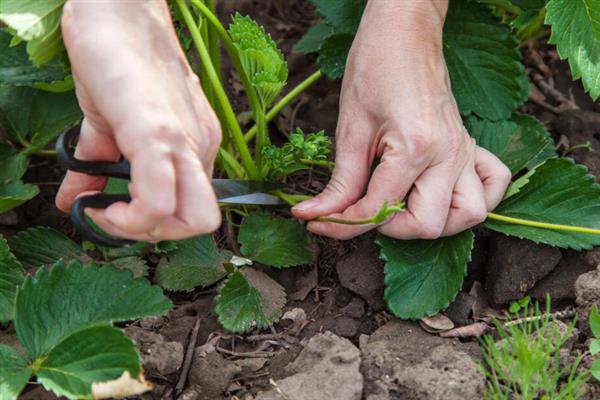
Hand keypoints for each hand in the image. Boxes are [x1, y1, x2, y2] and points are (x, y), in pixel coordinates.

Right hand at [56, 0, 221, 240]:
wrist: (117, 10)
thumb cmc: (118, 62)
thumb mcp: (110, 124)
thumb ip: (98, 165)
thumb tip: (74, 202)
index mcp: (195, 146)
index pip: (195, 208)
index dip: (155, 223)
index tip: (115, 211)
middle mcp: (200, 147)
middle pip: (202, 222)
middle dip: (155, 234)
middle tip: (115, 215)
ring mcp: (184, 141)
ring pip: (192, 220)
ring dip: (142, 230)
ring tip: (104, 207)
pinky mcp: (157, 132)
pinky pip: (158, 198)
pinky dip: (129, 216)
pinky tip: (98, 202)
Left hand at [292, 0, 510, 239]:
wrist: (404, 32)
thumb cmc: (375, 66)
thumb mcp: (350, 127)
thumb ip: (341, 181)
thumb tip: (317, 215)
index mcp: (417, 147)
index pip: (380, 208)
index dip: (344, 222)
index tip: (320, 221)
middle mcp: (449, 154)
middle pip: (429, 225)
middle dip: (390, 228)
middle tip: (363, 210)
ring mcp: (465, 150)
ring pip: (469, 215)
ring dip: (433, 222)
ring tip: (402, 208)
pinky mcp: (470, 145)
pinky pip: (493, 185)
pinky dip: (471, 200)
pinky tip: (443, 195)